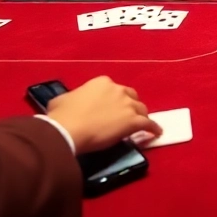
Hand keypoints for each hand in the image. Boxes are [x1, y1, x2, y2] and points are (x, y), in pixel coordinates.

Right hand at [45, 76, 160, 154]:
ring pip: (141, 109)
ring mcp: (127, 105)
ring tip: (141, 125)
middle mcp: (118, 90)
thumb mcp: (61, 100)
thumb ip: (70, 98)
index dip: (114, 99)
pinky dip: (153, 128)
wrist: (68, 129)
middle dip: (130, 105)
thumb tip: (69, 103)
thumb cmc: (62, 115)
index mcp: (102, 83)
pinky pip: (148, 124)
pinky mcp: (133, 121)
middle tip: (126, 116)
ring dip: (141, 116)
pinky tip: (156, 133)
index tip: (111, 108)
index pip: (114, 89)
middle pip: (131, 97)